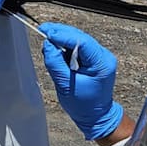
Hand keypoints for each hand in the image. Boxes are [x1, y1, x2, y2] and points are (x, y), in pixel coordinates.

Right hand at [39, 22, 123, 140]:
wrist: (96, 115)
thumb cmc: (84, 105)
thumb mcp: (65, 85)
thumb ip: (55, 63)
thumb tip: (48, 44)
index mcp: (101, 64)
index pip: (82, 41)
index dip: (63, 35)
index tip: (47, 32)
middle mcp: (103, 57)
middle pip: (80, 37)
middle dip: (61, 33)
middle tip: (43, 30)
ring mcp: (100, 56)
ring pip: (79, 39)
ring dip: (62, 38)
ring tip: (47, 39)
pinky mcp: (94, 58)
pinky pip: (79, 46)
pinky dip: (66, 45)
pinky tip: (56, 47)